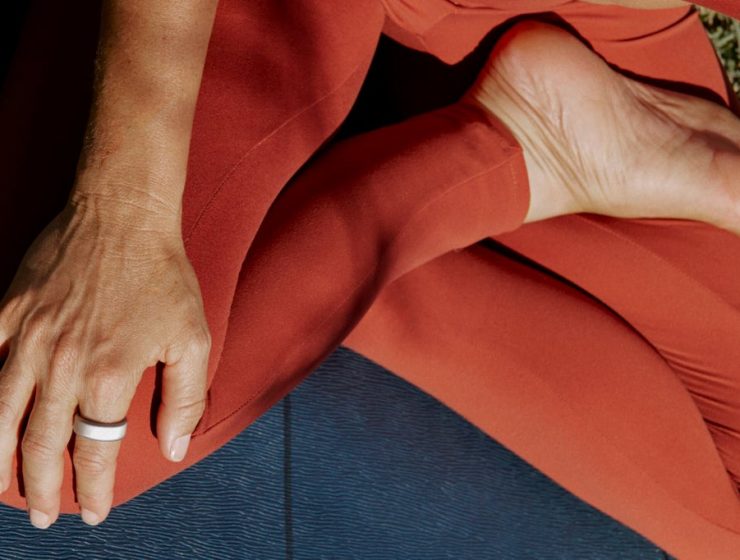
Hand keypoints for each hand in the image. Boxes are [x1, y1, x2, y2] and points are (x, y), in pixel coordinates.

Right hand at [0, 194, 210, 527]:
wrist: (123, 216)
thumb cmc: (164, 277)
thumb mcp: (193, 339)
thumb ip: (184, 399)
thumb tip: (171, 449)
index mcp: (109, 376)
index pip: (95, 451)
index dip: (93, 489)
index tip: (94, 512)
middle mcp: (62, 366)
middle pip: (42, 445)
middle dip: (43, 487)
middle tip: (46, 514)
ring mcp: (28, 340)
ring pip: (1, 417)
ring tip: (2, 489)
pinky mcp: (7, 314)